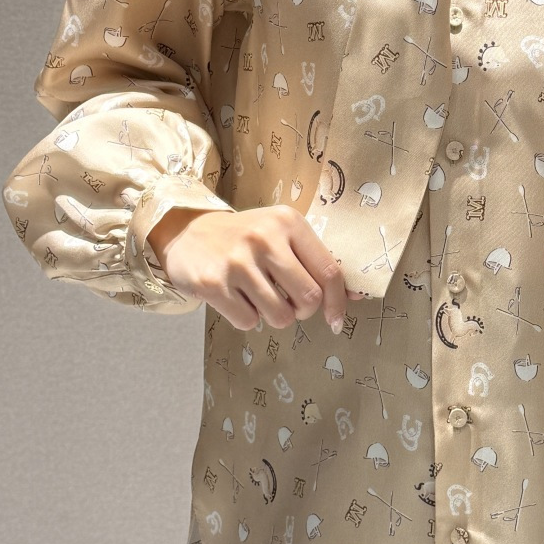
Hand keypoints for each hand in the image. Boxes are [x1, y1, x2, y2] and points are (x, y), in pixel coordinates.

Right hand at [147, 205, 364, 332]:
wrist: (186, 232)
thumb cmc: (245, 239)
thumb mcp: (282, 236)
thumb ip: (316, 262)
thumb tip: (357, 295)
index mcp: (288, 222)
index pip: (329, 271)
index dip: (338, 302)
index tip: (336, 319)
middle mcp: (264, 238)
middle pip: (308, 299)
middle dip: (302, 311)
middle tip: (288, 302)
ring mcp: (237, 261)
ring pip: (280, 316)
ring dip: (274, 316)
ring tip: (259, 297)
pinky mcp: (212, 283)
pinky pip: (248, 322)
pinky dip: (247, 318)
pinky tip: (236, 298)